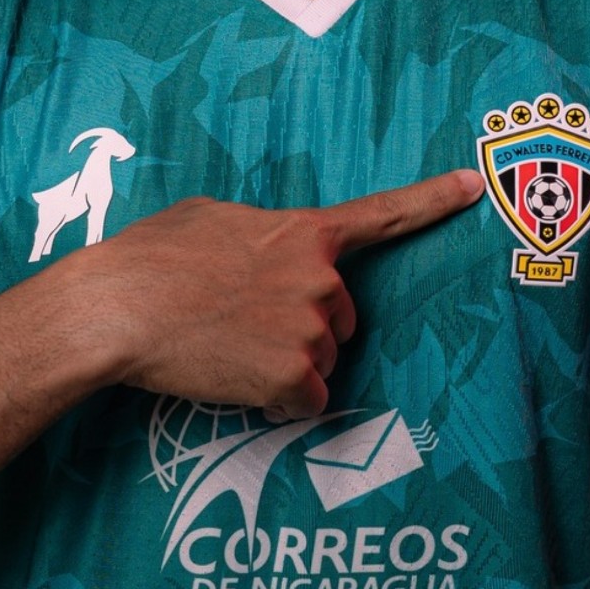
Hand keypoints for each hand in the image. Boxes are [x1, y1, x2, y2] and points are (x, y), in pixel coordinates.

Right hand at [80, 169, 483, 418]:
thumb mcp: (209, 220)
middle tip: (243, 326)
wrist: (116, 308)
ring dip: (287, 367)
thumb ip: (258, 234)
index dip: (433, 200)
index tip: (473, 186)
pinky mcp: (294, 375)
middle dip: (306, 329)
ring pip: (321, 362)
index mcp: (303, 232)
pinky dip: (278, 402)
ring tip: (226, 349)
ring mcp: (310, 328)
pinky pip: (305, 401)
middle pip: (341, 319)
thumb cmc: (148, 259)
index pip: (382, 215)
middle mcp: (320, 279)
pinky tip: (234, 379)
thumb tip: (259, 253)